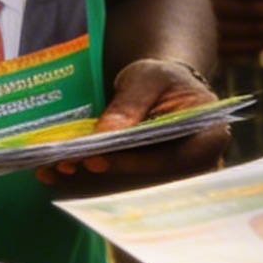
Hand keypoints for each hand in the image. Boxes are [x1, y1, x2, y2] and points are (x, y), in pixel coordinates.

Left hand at [37, 59, 226, 188]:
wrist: (162, 86)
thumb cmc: (163, 78)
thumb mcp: (148, 78)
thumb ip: (131, 104)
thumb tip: (107, 133)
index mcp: (209, 138)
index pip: (171, 159)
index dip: (134, 162)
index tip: (97, 159)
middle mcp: (194, 166)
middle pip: (148, 178)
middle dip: (105, 172)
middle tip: (67, 165)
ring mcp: (171, 178)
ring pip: (129, 184)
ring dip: (91, 178)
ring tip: (54, 168)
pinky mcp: (146, 181)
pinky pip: (118, 182)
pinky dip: (88, 176)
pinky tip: (56, 171)